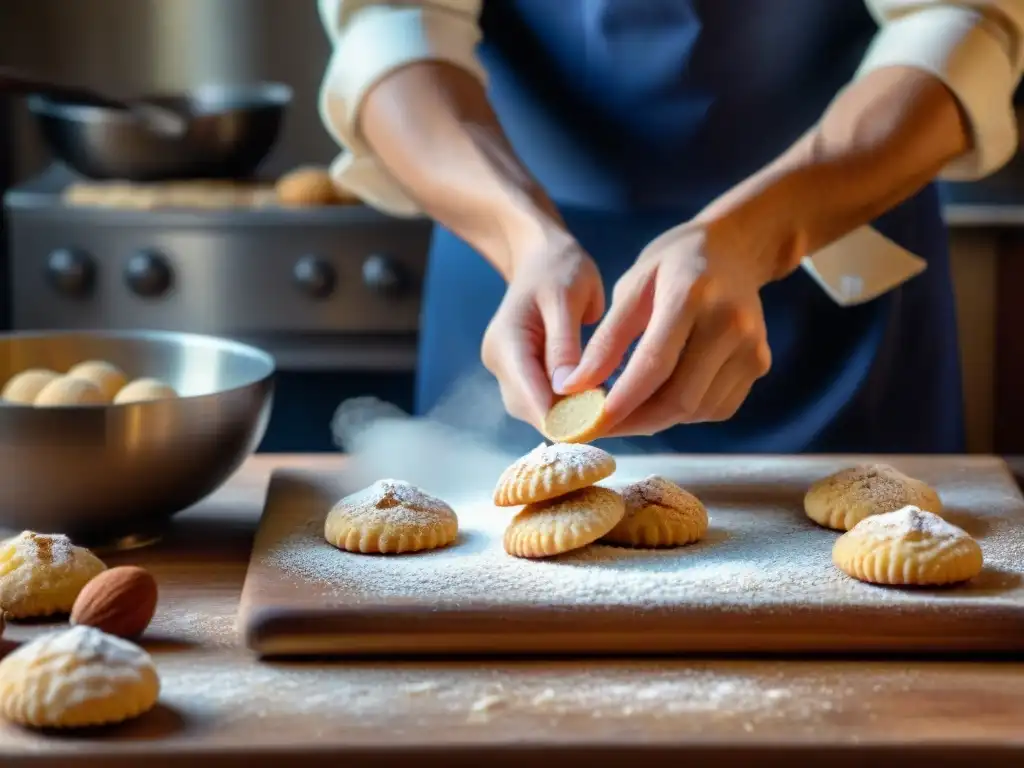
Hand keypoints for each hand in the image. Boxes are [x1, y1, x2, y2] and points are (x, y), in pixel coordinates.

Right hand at [481, 229, 604, 429]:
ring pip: (537, 409)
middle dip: (569, 420)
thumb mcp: (566, 298)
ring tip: (608, 411)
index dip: (562, 418)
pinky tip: (595, 400)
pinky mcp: (521, 372)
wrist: (541, 256)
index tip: (600, 425)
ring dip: (570, 415)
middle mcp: (500, 362)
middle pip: (532, 409)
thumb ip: (564, 345)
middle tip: (613, 419)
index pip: (529, 396)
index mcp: (506, 344)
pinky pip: (543, 399)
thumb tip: (566, 392)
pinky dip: (568, 404)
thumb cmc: (558, 268)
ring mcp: (508, 369)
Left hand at [561, 220, 772, 435]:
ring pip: (698, 411)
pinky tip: (663, 396)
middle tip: (602, 426)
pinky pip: (716, 408)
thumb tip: (576, 386)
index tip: (590, 423)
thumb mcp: (632, 288)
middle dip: (636, 422)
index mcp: (691, 295)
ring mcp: (751, 347)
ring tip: (628, 408)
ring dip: (658, 420)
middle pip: (681, 399)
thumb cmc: (673, 264)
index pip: (655, 364)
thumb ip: (607, 340)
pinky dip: (684, 413)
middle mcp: (730, 324)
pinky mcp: (759, 364)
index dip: (622, 401)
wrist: (734, 249)